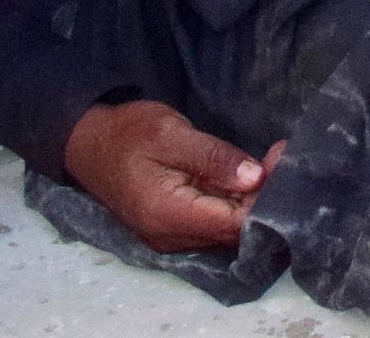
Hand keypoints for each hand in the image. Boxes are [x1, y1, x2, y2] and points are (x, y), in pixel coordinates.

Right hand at [60, 99, 283, 254]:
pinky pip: (212, 220)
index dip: (264, 199)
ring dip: (250, 199)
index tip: (282, 162)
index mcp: (168, 215)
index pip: (232, 224)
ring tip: (271, 162)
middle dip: (262, 197)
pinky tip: (248, 175)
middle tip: (282, 158)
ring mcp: (172, 234)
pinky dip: (233, 201)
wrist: (87, 142)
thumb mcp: (171, 134)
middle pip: (232, 230)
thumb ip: (214, 158)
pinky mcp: (174, 225)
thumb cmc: (127, 133)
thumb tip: (255, 178)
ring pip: (225, 227)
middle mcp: (171, 236)